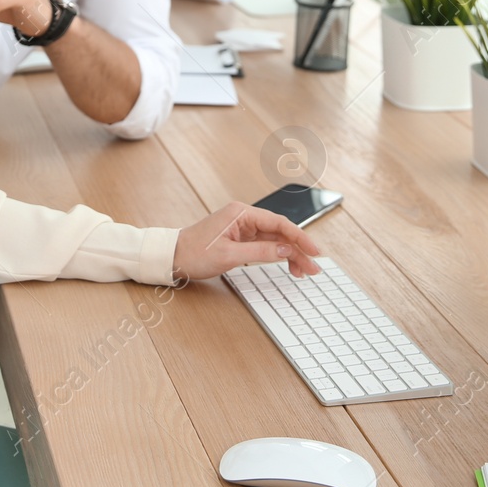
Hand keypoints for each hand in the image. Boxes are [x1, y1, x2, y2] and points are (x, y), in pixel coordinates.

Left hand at [171, 202, 322, 281]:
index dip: (300, 237)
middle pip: (280, 232)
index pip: (279, 223)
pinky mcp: (240, 238)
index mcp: (241, 214)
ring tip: (303, 272)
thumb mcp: (229, 256)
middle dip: (298, 249)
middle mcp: (244, 217)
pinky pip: (265, 244)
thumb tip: (286, 250)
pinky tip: (288, 264)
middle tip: (314, 267)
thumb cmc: (194, 253)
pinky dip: (277, 255)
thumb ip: (260, 251)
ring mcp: (242, 228)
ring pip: (275, 239)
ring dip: (290, 254)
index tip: (315, 250)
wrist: (173, 257)